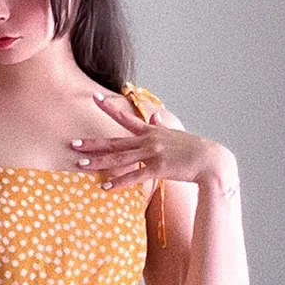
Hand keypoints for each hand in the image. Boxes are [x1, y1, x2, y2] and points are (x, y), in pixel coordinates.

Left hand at [71, 93, 231, 189]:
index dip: (109, 108)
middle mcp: (149, 140)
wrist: (211, 160)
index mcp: (151, 131)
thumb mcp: (175, 133)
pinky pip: (134, 176)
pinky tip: (105, 187)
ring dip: (99, 162)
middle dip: (93, 143)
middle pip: (115, 142)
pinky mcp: (158, 168)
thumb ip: (161, 124)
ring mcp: (153, 153)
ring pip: (119, 159)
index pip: (126, 117)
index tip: (94, 98)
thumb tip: (154, 114)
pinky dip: (119, 182)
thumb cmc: (194, 149)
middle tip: (74, 144)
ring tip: (80, 164)